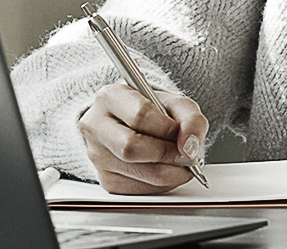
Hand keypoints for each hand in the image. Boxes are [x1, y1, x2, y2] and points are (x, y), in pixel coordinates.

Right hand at [78, 84, 208, 193]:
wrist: (134, 126)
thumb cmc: (154, 113)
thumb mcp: (176, 104)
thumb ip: (191, 119)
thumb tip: (190, 146)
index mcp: (110, 97)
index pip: (139, 115)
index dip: (167, 129)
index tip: (183, 135)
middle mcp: (96, 126)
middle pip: (132, 148)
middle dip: (167, 154)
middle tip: (185, 154)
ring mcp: (97, 156)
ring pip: (138, 173)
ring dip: (170, 172)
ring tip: (179, 162)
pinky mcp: (106, 180)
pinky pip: (139, 190)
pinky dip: (161, 185)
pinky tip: (165, 170)